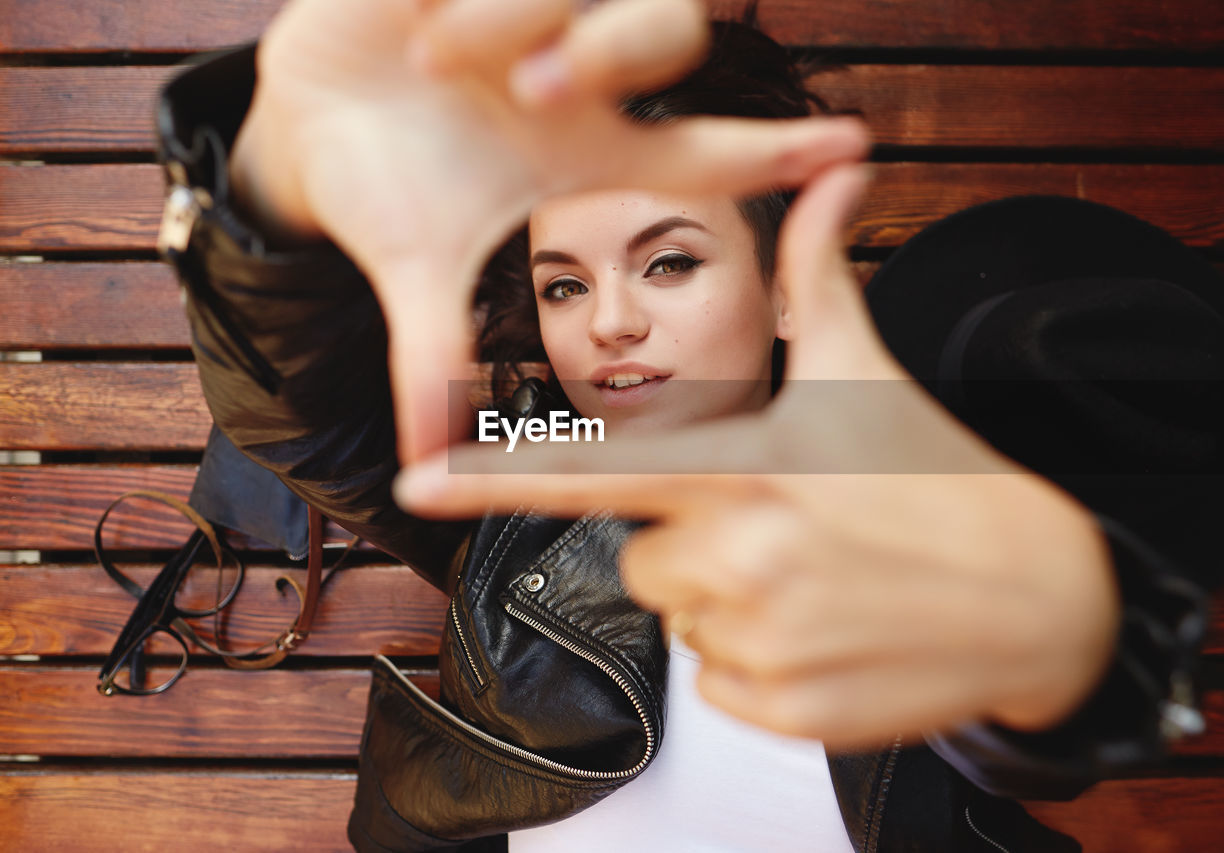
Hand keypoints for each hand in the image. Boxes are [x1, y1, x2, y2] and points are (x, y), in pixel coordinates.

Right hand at [229, 0, 869, 461]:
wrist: (309, 114)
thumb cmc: (383, 187)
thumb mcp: (416, 271)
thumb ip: (435, 358)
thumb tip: (420, 469)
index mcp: (588, 150)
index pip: (702, 150)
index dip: (774, 153)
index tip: (854, 148)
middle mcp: (578, 73)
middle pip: (671, 27)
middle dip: (612, 51)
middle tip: (530, 95)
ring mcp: (535, 6)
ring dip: (519, 15)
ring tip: (438, 55)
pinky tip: (419, 15)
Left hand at [394, 164, 1121, 747]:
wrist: (1042, 598)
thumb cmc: (944, 480)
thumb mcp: (870, 373)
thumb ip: (823, 276)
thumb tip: (834, 175)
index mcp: (750, 467)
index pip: (597, 472)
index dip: (496, 477)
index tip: (421, 482)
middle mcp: (747, 556)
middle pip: (642, 561)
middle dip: (692, 548)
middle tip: (784, 532)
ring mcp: (768, 641)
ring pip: (681, 624)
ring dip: (728, 607)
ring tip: (815, 581)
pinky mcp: (788, 710)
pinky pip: (720, 689)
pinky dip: (760, 666)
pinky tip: (828, 632)